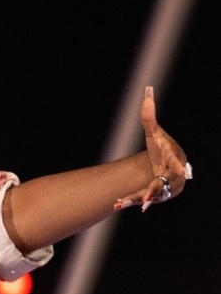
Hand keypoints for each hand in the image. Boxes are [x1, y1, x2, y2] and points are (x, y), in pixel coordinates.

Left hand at [113, 86, 189, 210]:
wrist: (164, 169)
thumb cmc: (161, 149)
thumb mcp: (154, 134)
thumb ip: (149, 116)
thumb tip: (148, 89)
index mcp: (173, 159)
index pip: (177, 162)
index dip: (177, 166)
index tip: (178, 170)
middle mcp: (171, 176)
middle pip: (163, 183)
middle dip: (154, 190)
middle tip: (147, 196)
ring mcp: (165, 188)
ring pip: (151, 194)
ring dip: (137, 199)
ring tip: (121, 202)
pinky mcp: (155, 196)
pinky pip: (142, 200)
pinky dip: (130, 201)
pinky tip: (116, 204)